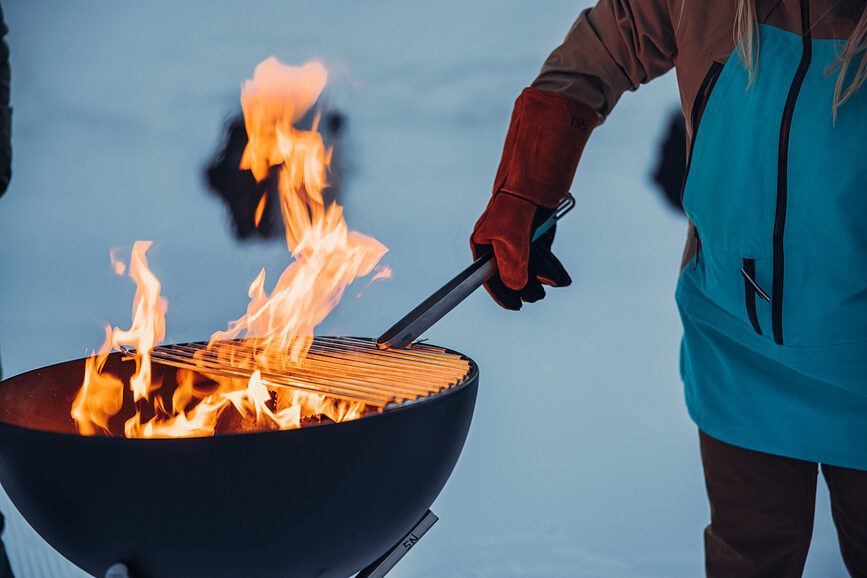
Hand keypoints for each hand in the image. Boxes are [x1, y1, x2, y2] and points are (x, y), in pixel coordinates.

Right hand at [472, 87, 597, 308]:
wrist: (554, 134)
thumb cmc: (531, 169)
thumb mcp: (521, 217)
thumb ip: (515, 253)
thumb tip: (517, 286)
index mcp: (484, 234)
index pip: (484, 275)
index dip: (499, 293)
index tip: (515, 307)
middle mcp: (498, 235)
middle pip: (509, 273)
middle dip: (525, 285)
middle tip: (538, 295)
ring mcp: (519, 231)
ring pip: (529, 265)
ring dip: (543, 275)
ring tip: (557, 279)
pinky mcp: (538, 225)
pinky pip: (543, 252)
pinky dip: (552, 264)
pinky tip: (561, 274)